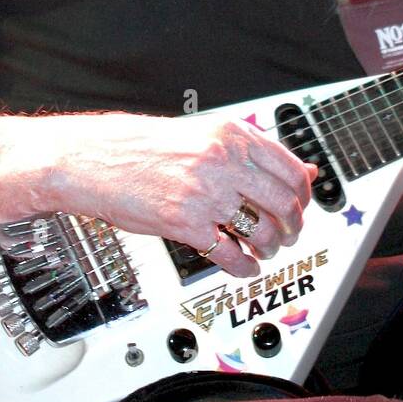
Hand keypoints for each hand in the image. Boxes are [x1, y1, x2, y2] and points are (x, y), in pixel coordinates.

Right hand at [75, 115, 317, 278]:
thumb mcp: (207, 135)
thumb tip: (303, 170)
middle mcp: (223, 162)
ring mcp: (205, 194)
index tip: (301, 207)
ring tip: (264, 249)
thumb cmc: (147, 147)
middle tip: (288, 234)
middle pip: (284, 204)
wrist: (98, 159)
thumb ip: (254, 153)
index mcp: (232, 135)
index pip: (291, 171)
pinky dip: (244, 267)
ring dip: (270, 248)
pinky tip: (244, 266)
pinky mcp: (185, 224)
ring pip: (262, 231)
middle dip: (293, 227)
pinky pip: (230, 254)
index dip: (304, 197)